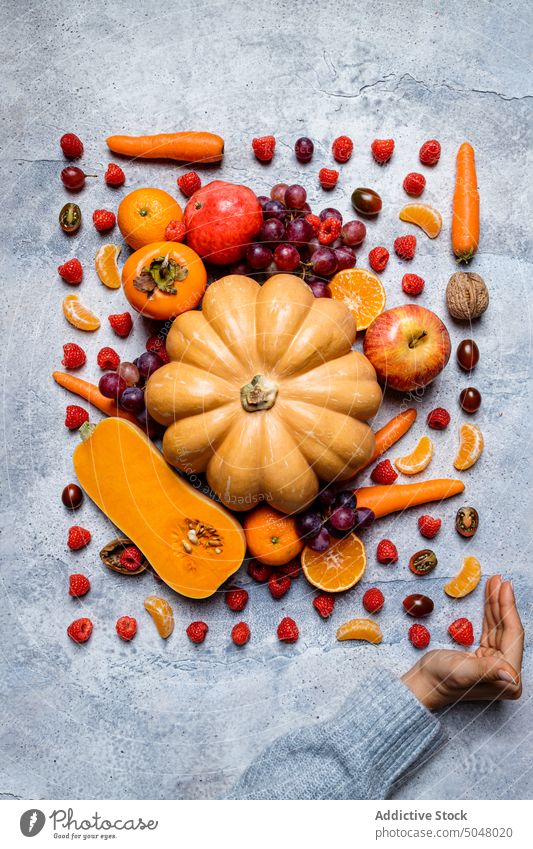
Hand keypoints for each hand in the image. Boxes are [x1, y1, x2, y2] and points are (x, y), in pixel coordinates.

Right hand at [402, 576, 522, 709]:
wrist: (423, 684)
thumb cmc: (440, 680)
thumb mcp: (463, 673)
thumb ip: (487, 672)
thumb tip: (511, 677)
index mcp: (508, 678)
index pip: (512, 635)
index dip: (509, 609)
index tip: (505, 586)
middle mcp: (506, 672)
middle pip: (507, 629)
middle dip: (502, 602)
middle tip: (499, 579)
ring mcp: (496, 664)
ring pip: (499, 627)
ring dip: (496, 604)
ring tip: (494, 583)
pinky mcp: (485, 658)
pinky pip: (491, 630)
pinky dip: (489, 613)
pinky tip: (490, 599)